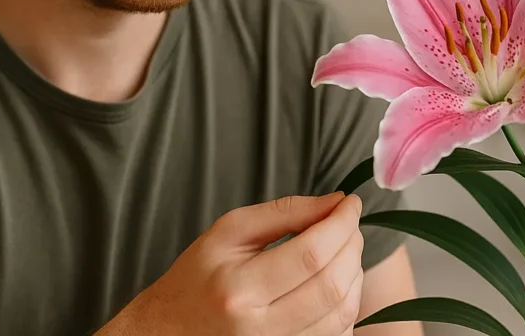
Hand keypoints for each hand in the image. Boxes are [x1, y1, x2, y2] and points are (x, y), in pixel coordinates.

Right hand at [117, 192, 364, 335]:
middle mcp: (260, 329)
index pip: (310, 254)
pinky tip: (335, 283)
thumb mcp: (228, 233)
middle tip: (347, 224)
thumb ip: (283, 213)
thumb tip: (335, 202)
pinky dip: (347, 305)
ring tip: (343, 250)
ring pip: (342, 314)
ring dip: (354, 274)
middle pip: (332, 285)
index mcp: (239, 289)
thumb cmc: (197, 279)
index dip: (340, 223)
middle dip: (352, 246)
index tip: (350, 203)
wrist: (170, 333)